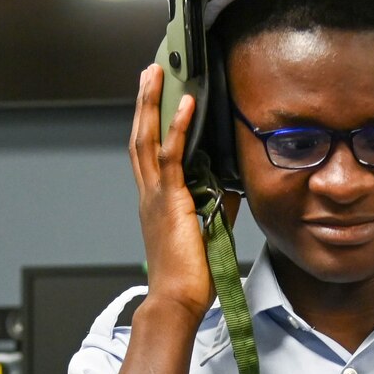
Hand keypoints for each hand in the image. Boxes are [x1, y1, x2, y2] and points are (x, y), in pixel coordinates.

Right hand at [128, 63, 238, 320]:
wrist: (177, 300)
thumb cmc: (190, 278)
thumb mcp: (209, 233)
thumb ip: (218, 206)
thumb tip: (234, 185)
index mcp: (155, 203)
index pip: (147, 155)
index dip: (149, 125)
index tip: (153, 100)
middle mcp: (149, 195)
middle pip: (139, 138)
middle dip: (143, 103)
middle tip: (149, 74)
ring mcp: (155, 196)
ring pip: (146, 139)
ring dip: (150, 103)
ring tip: (155, 74)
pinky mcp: (170, 200)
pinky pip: (171, 155)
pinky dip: (177, 127)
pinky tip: (185, 103)